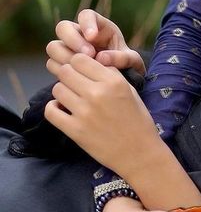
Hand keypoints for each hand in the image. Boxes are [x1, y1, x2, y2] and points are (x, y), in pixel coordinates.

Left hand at [44, 52, 158, 174]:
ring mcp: (84, 112)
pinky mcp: (75, 130)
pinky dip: (53, 108)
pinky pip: (51, 111)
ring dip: (62, 91)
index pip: (80, 59)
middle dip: (68, 74)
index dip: (78, 62)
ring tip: (71, 98)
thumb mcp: (129, 90)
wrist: (138, 152)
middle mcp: (97, 93)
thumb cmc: (138, 119)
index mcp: (113, 81)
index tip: (82, 70)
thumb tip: (90, 63)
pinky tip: (62, 109)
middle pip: (65, 71)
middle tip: (75, 83)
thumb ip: (110, 75)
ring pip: (57, 89)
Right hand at [46, 8, 145, 73]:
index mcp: (99, 26)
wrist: (117, 80)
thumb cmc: (126, 65)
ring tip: (82, 68)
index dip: (87, 23)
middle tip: (89, 54)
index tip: (93, 36)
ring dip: (65, 56)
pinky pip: (52, 63)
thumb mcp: (132, 61)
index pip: (86, 15)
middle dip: (73, 41)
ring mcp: (67, 48)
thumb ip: (123, 58)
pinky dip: (61, 69)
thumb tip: (102, 58)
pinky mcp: (61, 63)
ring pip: (53, 46)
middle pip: (63, 27)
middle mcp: (79, 34)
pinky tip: (75, 77)